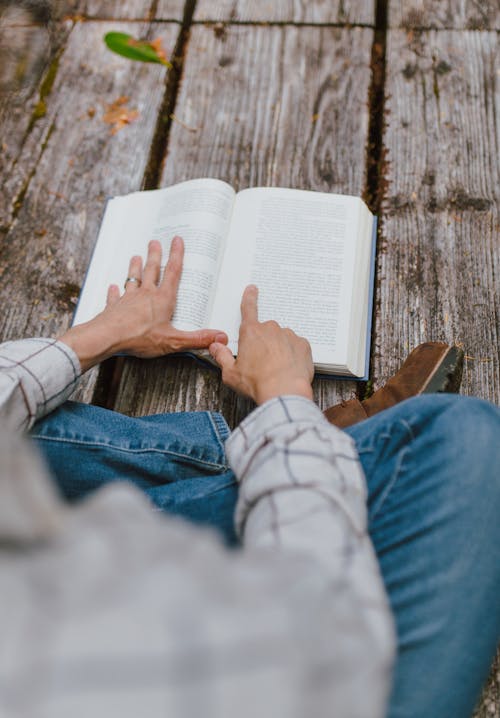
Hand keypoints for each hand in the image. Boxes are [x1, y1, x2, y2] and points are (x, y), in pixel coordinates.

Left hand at [60, 237, 227, 371]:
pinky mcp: (114, 308)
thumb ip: (197, 339)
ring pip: (133, 279)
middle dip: (155, 255)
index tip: (178, 240)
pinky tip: (112, 288)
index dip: (177, 255)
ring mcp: (128, 300)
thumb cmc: (139, 337)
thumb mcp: (173, 341)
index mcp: (162, 300)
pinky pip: (114, 297)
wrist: (107, 337)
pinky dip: (114, 292)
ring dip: (135, 267)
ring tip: (136, 257)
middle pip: (151, 270)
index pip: (173, 273)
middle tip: (155, 242)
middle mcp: (145, 295)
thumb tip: (220, 337)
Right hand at [208, 285, 313, 404]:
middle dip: (264, 343)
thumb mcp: (231, 373)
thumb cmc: (257, 383)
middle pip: (266, 331)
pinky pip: (296, 347)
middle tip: (262, 362)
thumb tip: (215, 346)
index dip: (249, 298)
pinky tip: (289, 368)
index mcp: (250, 333)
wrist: (284, 392)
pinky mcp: (303, 345)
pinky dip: (293, 355)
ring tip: (276, 369)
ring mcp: (288, 336)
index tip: (252, 289)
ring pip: (282, 339)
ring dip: (279, 349)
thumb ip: (222, 357)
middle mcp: (270, 329)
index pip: (248, 309)